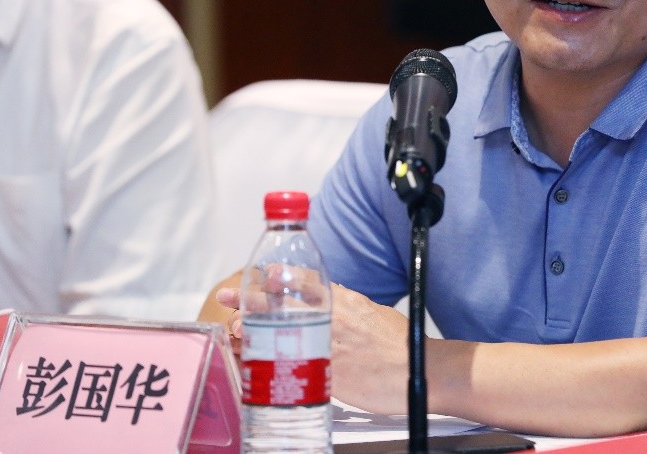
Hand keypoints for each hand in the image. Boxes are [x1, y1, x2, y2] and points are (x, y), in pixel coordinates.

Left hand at [200, 273, 412, 415]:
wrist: (417, 372)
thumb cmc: (401, 344)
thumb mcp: (374, 312)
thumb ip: (350, 305)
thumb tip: (337, 298)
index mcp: (344, 301)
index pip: (305, 282)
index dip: (279, 276)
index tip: (262, 273)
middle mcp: (329, 319)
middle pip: (281, 305)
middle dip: (250, 301)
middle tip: (229, 299)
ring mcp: (323, 346)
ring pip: (277, 334)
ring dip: (252, 331)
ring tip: (236, 330)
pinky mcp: (321, 374)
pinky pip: (286, 366)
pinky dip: (267, 362)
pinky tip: (252, 361)